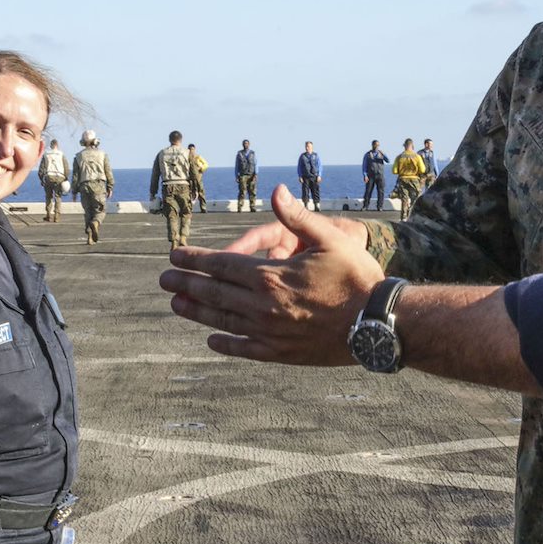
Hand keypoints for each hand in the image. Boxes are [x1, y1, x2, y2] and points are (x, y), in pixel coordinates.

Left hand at [160, 185, 381, 363]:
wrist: (378, 325)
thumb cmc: (357, 277)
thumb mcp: (330, 238)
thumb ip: (298, 217)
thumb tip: (276, 190)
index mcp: (270, 275)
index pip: (221, 264)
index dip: (195, 260)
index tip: (174, 255)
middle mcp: (262, 305)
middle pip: (214, 292)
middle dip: (186, 283)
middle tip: (164, 280)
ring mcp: (269, 332)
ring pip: (223, 320)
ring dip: (196, 312)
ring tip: (176, 304)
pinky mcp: (280, 352)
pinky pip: (244, 348)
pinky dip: (224, 343)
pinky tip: (211, 339)